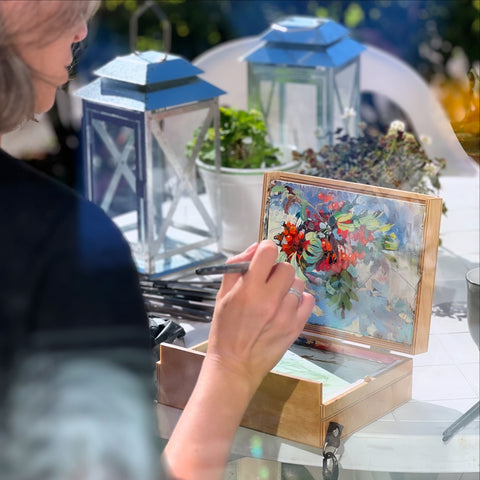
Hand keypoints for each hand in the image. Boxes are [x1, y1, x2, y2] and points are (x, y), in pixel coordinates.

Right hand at [206, 240, 314, 392]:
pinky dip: (299, 300)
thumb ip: (236, 267)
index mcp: (248, 289)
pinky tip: (287, 307)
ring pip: (297, 283)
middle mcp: (269, 299)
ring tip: (275, 299)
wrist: (234, 365)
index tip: (262, 260)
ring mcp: (285, 314)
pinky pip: (308, 300)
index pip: (268, 252)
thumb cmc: (224, 330)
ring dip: (287, 287)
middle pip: (286, 267)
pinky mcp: (296, 327)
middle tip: (267, 283)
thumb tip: (256, 248)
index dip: (265, 251)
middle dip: (276, 271)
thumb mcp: (221, 295)